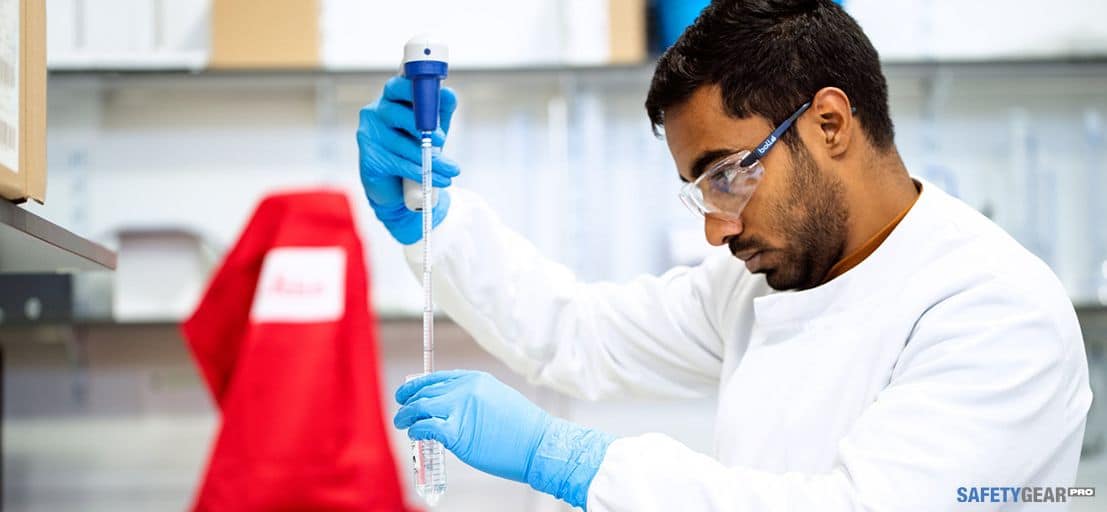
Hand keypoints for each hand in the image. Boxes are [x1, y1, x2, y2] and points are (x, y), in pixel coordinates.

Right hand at [357, 76, 459, 243]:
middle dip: (421, 125)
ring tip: (452, 170)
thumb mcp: (433, 126)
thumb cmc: (416, 147)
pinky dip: (422, 172)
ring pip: (401, 144)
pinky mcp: (369, 159)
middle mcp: (375, 112)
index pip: (398, 85)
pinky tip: (441, 179)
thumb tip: (448, 94)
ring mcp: (368, 135)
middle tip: (442, 138)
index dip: (415, 89)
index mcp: (391, 98)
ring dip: (430, 158)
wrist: (397, 185)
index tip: (435, 97)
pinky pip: (399, 164)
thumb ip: (440, 109)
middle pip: (396, 113)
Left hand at [395, 370, 614, 508]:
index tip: (407, 393)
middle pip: (425, 392)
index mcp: (475, 379)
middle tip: (401, 411)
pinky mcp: (457, 433)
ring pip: (420, 407)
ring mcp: (460, 409)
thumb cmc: (522, 428)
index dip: (417, 386)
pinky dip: (416, 431)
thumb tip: (452, 406)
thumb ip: (474, 398)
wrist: (538, 445)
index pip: (436, 378)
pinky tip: (415, 435)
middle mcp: (465, 390)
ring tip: (402, 423)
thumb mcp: (498, 398)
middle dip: (408, 401)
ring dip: (406, 416)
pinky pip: (426, 428)